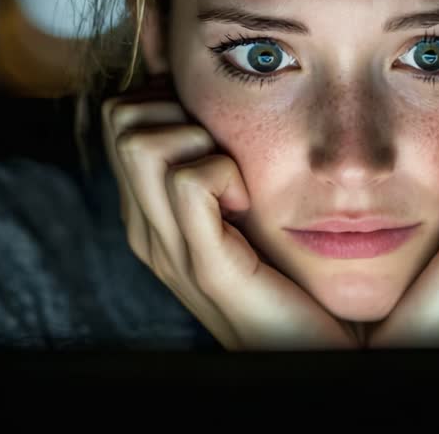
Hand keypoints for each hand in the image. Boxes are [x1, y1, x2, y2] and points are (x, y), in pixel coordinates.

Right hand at [102, 77, 362, 350]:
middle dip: (177, 108)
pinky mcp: (205, 268)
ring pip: (140, 142)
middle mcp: (146, 228)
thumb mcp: (247, 200)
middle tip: (224, 147)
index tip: (217, 126)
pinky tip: (249, 202)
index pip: (120, 112)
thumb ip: (223, 155)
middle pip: (120, 117)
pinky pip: (187, 182)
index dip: (169, 96)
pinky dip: (223, 171)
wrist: (318, 349)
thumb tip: (213, 88)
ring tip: (236, 176)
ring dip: (199, 137)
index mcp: (150, 211)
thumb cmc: (294, 272)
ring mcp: (169, 250)